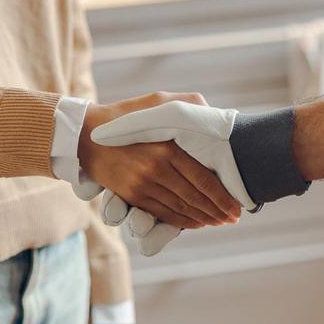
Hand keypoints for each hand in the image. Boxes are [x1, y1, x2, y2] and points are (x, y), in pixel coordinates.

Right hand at [78, 92, 241, 229]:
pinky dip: (182, 221)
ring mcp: (142, 185)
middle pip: (195, 198)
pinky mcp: (132, 195)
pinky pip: (162, 213)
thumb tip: (217, 115)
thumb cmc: (128, 115)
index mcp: (168, 147)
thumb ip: (189, 105)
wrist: (86, 134)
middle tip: (232, 218)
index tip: (237, 206)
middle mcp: (156, 169)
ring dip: (203, 219)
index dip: (224, 197)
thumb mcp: (158, 101)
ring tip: (218, 221)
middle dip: (218, 212)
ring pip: (180, 209)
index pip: (204, 180)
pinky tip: (195, 223)